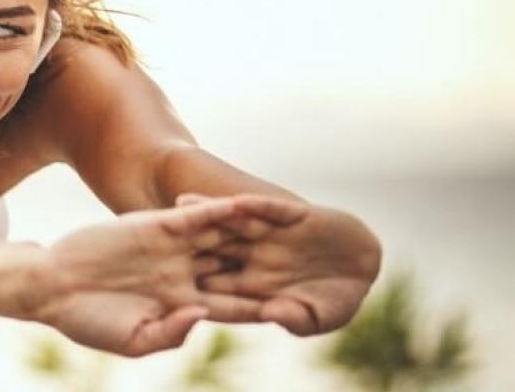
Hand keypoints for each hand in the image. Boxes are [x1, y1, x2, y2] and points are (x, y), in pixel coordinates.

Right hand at [32, 196, 307, 356]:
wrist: (50, 285)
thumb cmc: (86, 321)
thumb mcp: (133, 340)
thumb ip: (171, 331)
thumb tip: (204, 315)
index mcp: (182, 306)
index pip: (233, 307)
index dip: (263, 308)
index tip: (294, 311)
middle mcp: (184, 274)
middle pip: (238, 270)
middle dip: (272, 268)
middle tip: (313, 263)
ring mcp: (173, 248)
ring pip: (226, 238)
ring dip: (258, 233)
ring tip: (294, 225)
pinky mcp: (158, 224)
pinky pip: (200, 215)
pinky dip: (225, 210)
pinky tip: (252, 205)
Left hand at [178, 193, 381, 335]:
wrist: (365, 265)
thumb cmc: (336, 300)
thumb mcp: (319, 317)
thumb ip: (296, 319)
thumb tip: (273, 313)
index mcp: (252, 285)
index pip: (218, 286)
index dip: (195, 286)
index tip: (167, 288)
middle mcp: (254, 257)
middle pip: (213, 249)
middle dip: (187, 243)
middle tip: (155, 236)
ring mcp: (271, 235)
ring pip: (233, 224)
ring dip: (209, 213)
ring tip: (181, 202)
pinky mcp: (292, 216)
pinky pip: (269, 209)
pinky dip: (255, 207)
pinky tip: (236, 201)